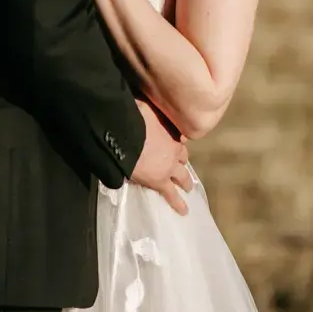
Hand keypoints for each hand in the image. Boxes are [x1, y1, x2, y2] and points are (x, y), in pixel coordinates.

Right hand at [131, 101, 193, 215]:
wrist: (124, 136)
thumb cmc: (132, 117)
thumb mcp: (144, 106)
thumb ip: (147, 107)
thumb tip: (143, 100)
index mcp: (170, 132)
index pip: (180, 138)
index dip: (178, 141)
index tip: (177, 142)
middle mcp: (174, 150)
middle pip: (183, 157)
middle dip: (183, 162)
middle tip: (183, 167)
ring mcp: (169, 167)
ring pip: (182, 176)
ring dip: (185, 182)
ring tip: (188, 188)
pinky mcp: (160, 181)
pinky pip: (171, 195)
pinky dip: (178, 204)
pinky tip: (184, 211)